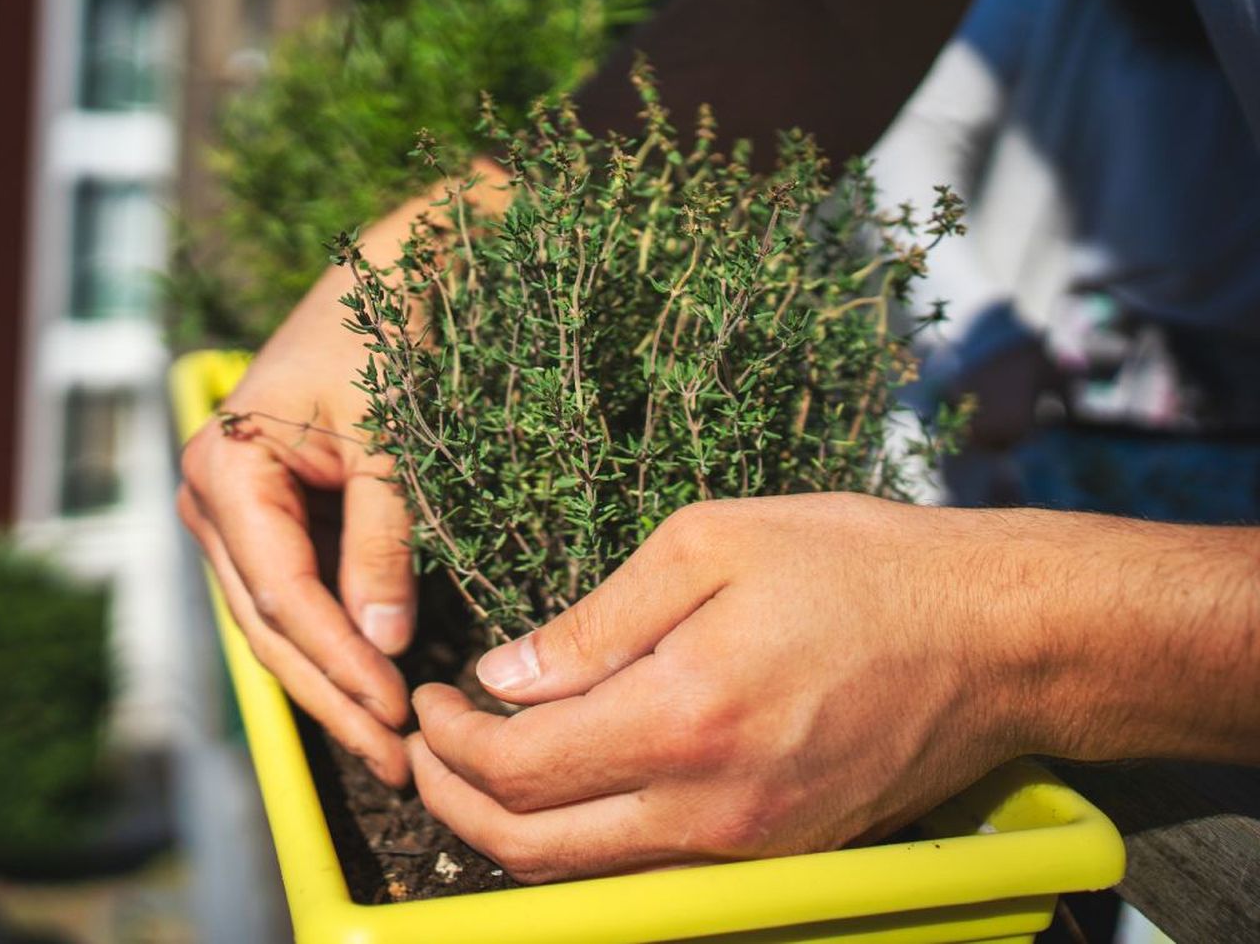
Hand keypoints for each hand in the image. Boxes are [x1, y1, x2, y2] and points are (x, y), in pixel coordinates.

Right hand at [179, 160, 510, 786]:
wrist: (389, 267)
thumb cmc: (383, 334)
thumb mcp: (387, 442)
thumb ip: (381, 543)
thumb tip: (382, 646)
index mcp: (224, 471)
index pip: (283, 596)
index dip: (340, 663)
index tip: (396, 715)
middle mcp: (212, 497)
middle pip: (269, 626)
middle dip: (332, 697)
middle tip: (394, 763)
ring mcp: (234, 512)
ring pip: (276, 623)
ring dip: (330, 683)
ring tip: (387, 746)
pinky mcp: (268, 518)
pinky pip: (294, 595)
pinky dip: (334, 642)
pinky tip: (373, 688)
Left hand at [407, 493, 1034, 880]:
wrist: (995, 636)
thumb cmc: (858, 568)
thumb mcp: (712, 545)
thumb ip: (596, 621)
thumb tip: (506, 677)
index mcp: (685, 719)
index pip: (519, 769)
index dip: (451, 742)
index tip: (429, 698)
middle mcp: (711, 809)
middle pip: (535, 849)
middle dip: (455, 802)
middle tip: (425, 746)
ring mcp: (750, 847)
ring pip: (589, 875)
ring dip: (513, 831)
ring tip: (479, 766)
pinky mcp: (781, 854)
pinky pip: (652, 870)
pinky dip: (587, 842)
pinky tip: (572, 784)